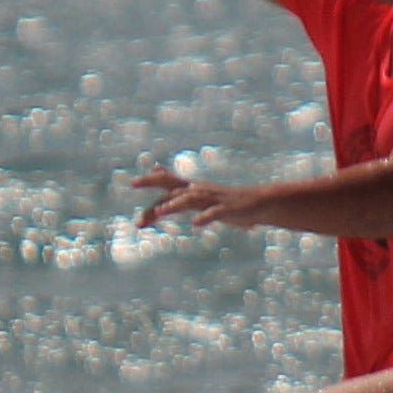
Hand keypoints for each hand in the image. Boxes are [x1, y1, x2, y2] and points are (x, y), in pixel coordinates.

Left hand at [131, 162, 254, 229]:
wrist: (260, 202)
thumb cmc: (228, 201)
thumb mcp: (199, 193)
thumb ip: (176, 185)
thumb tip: (156, 168)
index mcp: (194, 189)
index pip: (168, 184)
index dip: (151, 182)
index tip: (131, 183)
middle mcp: (201, 190)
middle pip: (174, 186)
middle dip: (154, 183)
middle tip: (134, 183)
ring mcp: (214, 199)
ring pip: (192, 199)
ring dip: (176, 204)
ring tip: (162, 211)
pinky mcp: (228, 210)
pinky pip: (215, 213)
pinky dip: (205, 218)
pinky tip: (195, 224)